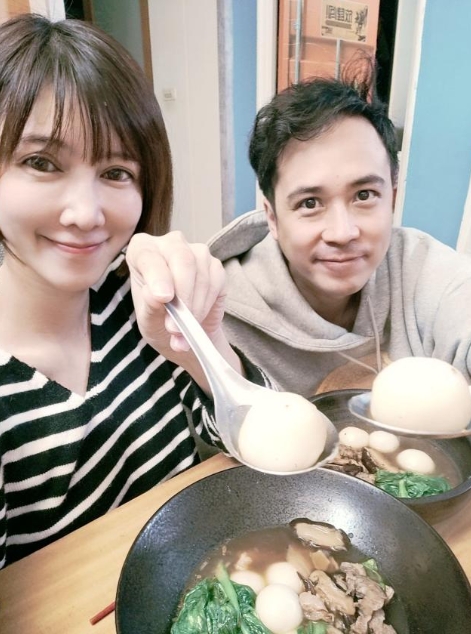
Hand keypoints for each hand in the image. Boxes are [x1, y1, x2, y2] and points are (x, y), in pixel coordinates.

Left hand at [126, 232, 237, 384]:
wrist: (183, 332)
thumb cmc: (158, 319)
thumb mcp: (147, 319)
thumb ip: (149, 306)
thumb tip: (155, 295)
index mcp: (142, 249)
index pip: (148, 255)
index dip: (157, 276)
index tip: (163, 298)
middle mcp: (170, 244)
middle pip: (182, 258)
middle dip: (182, 294)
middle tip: (177, 323)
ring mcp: (196, 252)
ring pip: (200, 273)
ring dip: (194, 306)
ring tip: (185, 326)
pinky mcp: (215, 266)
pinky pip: (215, 282)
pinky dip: (206, 305)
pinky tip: (198, 316)